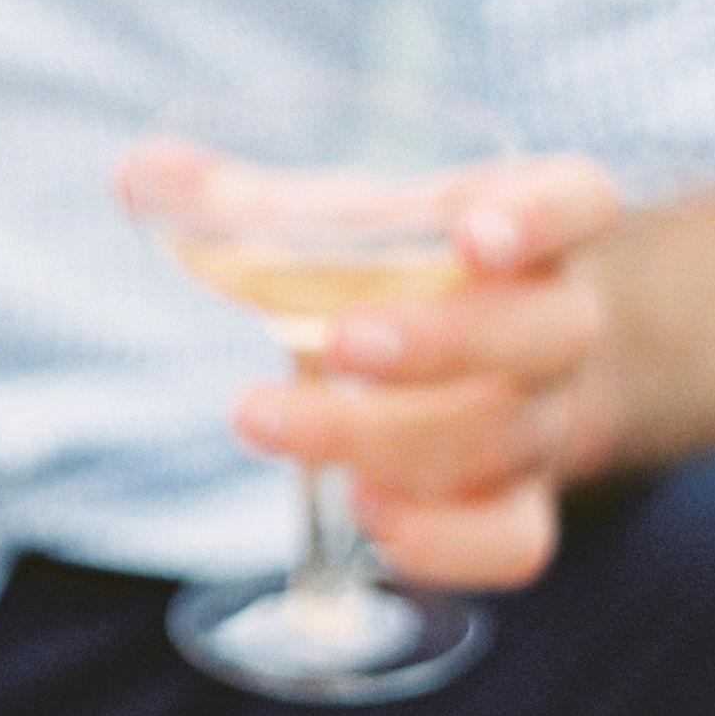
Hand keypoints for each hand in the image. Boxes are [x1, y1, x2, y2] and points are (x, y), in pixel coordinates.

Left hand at [228, 155, 621, 589]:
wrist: (492, 359)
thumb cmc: (404, 270)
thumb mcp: (338, 222)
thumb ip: (241, 201)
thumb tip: (136, 173)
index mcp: (525, 227)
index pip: (578, 202)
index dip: (540, 216)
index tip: (472, 230)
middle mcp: (557, 324)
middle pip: (546, 335)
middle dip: (440, 343)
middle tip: (336, 343)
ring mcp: (546, 419)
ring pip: (508, 438)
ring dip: (387, 438)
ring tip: (268, 418)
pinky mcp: (520, 504)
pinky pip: (513, 541)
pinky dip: (444, 541)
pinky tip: (362, 514)